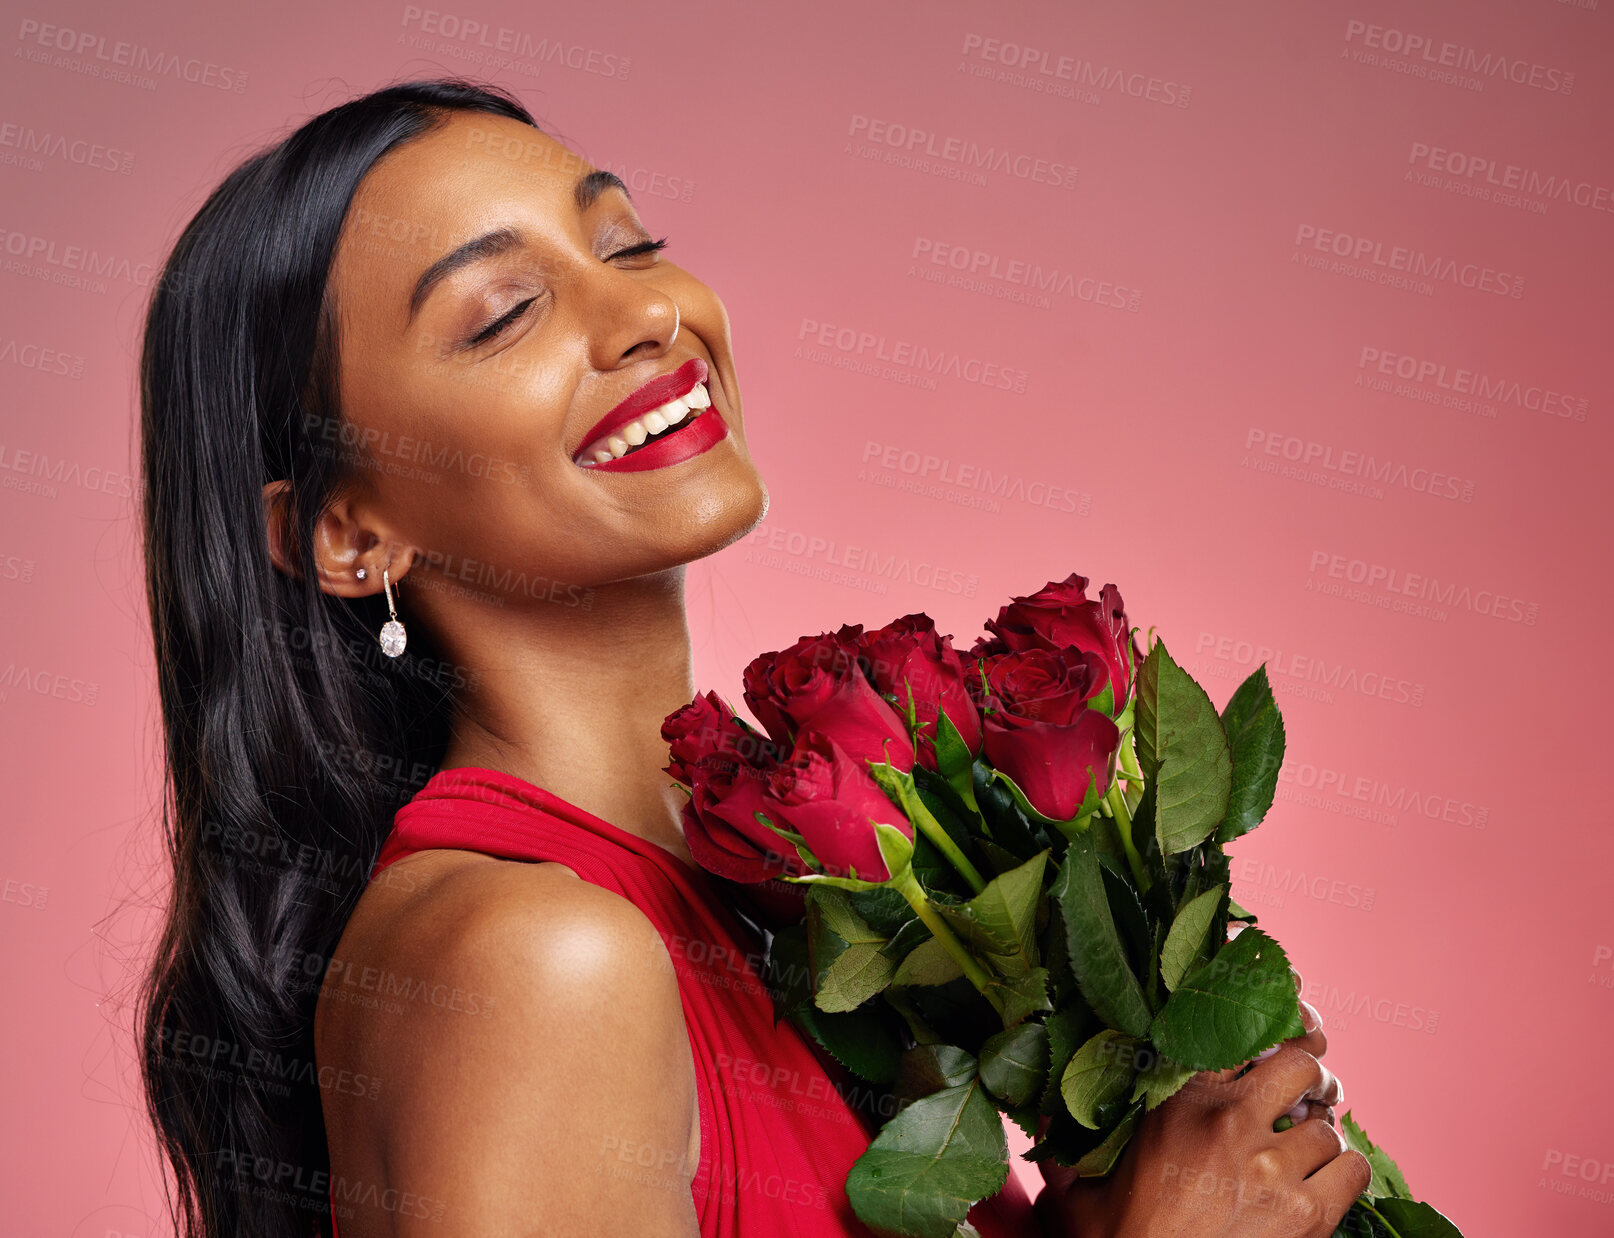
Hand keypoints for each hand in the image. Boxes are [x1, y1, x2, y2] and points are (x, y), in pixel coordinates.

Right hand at [1036, 976, 1367, 1237]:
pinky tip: (1324, 1181)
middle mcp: (1231, 1123)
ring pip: (1330, 1124)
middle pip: (1302, 1062)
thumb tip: (1044, 1118)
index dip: (1271, 1017)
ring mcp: (1273, 1169)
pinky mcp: (1307, 1215)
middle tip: (1304, 1088)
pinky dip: (1345, 1171)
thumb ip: (1069, 1148)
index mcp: (1178, 1103)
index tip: (1284, 1014)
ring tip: (1307, 1148)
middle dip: (1310, 1072)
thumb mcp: (1079, 1191)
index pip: (1236, 1032)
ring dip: (1322, 1135)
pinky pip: (1352, 1169)